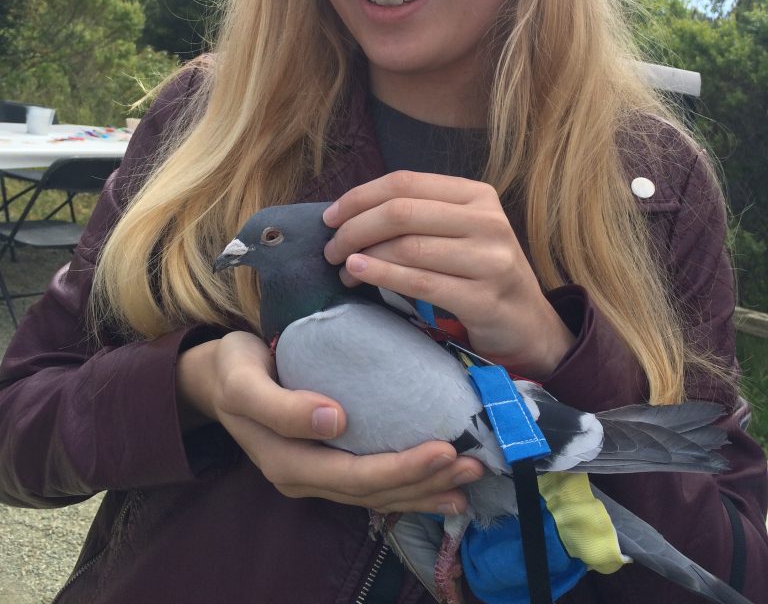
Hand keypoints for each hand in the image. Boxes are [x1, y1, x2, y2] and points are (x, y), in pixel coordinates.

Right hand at [176, 331, 482, 513]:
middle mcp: (307, 477)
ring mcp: (318, 474)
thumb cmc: (233, 370)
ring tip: (468, 480)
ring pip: (378, 494)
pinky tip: (441, 487)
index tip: (443, 449)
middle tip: (473, 464)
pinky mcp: (328, 461)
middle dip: (425, 482)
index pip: (355, 475)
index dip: (401, 469)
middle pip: (374, 491)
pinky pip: (373, 483)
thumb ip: (281, 406)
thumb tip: (334, 421)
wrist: (214, 377)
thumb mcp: (244, 382)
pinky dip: (409, 487)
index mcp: (288, 462)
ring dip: (425, 489)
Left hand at [322, 171, 575, 379]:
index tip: (330, 217)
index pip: (405, 182)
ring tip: (343, 269)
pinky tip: (359, 274)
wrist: (527, 322)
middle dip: (355, 228)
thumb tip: (348, 210)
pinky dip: (382, 276)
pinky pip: (420, 282)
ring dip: (363, 257)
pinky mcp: (484, 299)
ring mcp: (490, 260)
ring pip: (407, 247)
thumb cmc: (479, 271)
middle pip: (401, 212)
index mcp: (478, 195)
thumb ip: (418, 213)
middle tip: (331, 249)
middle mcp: (488, 221)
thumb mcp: (459, 230)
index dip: (359, 196)